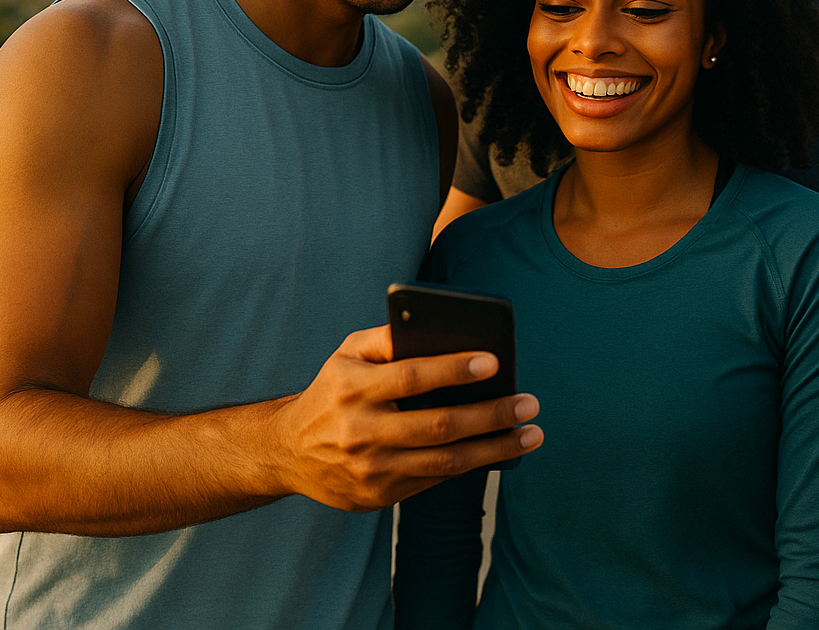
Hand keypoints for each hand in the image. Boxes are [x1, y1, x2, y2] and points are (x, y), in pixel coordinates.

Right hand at [271, 326, 541, 510]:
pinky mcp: (379, 495)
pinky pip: (435, 479)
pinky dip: (470, 464)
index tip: (493, 362)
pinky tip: (498, 449)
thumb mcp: (346, 354)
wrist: (287, 453)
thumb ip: (386, 336)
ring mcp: (371, 469)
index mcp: (352, 388)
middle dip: (491, 415)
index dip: (453, 369)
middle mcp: (361, 431)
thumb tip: (432, 323)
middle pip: (438, 425)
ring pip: (445, 461)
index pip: (410, 377)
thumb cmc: (331, 391)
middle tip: (530, 403)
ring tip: (530, 433)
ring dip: (495, 449)